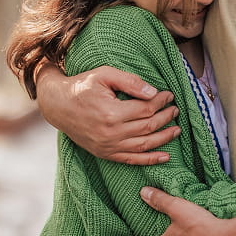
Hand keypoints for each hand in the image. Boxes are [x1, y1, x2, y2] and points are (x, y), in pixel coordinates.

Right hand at [36, 63, 180, 164]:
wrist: (58, 105)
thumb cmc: (82, 86)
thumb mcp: (104, 74)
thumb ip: (130, 81)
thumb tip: (153, 92)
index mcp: (112, 113)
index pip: (146, 109)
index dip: (161, 102)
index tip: (169, 95)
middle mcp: (111, 133)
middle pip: (148, 127)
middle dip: (165, 118)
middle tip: (175, 110)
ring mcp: (108, 146)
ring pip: (144, 145)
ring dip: (163, 139)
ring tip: (176, 130)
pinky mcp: (105, 153)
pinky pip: (132, 160)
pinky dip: (150, 160)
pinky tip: (165, 156)